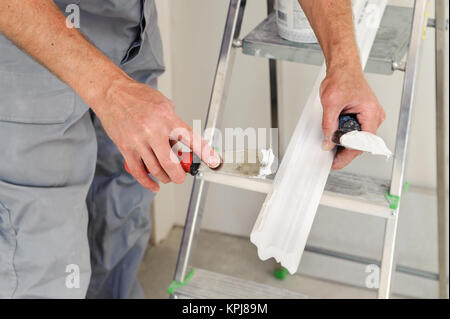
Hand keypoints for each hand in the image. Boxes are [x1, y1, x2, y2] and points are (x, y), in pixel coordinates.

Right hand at [94, 78, 219, 192]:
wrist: (112, 93)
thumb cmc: (138, 97)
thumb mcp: (164, 105)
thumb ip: (174, 125)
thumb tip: (183, 144)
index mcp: (167, 118)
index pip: (191, 139)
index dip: (205, 153)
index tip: (213, 162)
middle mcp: (153, 130)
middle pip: (172, 163)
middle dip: (180, 175)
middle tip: (183, 175)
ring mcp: (138, 141)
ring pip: (156, 170)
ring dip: (166, 177)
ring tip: (168, 176)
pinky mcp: (125, 148)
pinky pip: (138, 171)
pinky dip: (148, 182)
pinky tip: (154, 185)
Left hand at [320, 65, 385, 169]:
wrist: (343, 68)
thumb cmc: (342, 78)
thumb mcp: (330, 103)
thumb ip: (329, 125)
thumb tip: (327, 142)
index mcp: (371, 112)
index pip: (362, 143)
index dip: (347, 155)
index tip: (335, 162)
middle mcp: (374, 116)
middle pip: (361, 143)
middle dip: (344, 151)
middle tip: (329, 158)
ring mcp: (370, 116)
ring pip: (358, 139)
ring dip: (344, 143)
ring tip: (331, 145)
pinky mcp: (363, 116)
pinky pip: (355, 132)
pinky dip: (345, 136)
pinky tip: (335, 138)